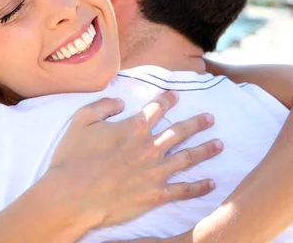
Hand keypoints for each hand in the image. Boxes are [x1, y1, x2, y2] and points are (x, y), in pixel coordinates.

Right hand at [49, 91, 222, 226]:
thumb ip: (102, 106)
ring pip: (188, 158)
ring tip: (220, 145)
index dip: (168, 100)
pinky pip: (183, 189)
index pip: (157, 108)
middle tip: (210, 118)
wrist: (72, 196)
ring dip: (206, 150)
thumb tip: (120, 102)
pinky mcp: (156, 194)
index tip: (176, 96)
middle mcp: (150, 146)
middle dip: (197, 123)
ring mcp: (156, 172)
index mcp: (134, 127)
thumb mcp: (80, 120)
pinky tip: (211, 182)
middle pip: (180, 131)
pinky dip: (199, 186)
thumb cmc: (72, 159)